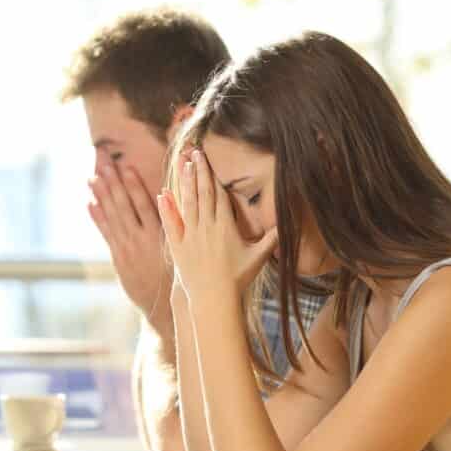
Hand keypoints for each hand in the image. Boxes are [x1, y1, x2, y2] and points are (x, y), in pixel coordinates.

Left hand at [88, 157, 171, 329]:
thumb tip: (178, 202)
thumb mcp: (182, 251)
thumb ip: (178, 228)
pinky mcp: (118, 257)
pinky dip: (98, 218)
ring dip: (101, 196)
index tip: (126, 167)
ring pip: (112, 217)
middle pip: (124, 206)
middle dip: (113, 183)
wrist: (163, 305)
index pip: (144, 205)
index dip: (134, 185)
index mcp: (158, 236)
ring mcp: (127, 248)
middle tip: (102, 162)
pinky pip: (106, 234)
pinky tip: (90, 203)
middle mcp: (140, 240)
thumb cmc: (178, 275)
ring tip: (92, 177)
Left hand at [156, 149, 276, 302]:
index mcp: (225, 226)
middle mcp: (207, 227)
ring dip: (184, 182)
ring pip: (187, 203)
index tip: (207, 159)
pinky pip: (171, 224)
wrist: (214, 298)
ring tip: (182, 163)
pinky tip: (162, 193)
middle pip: (202, 193)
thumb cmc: (238, 278)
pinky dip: (166, 208)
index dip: (212, 175)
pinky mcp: (178, 247)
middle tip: (193, 151)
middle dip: (198, 170)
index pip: (218, 194)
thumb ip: (272, 239)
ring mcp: (191, 236)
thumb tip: (289, 225)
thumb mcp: (258, 257)